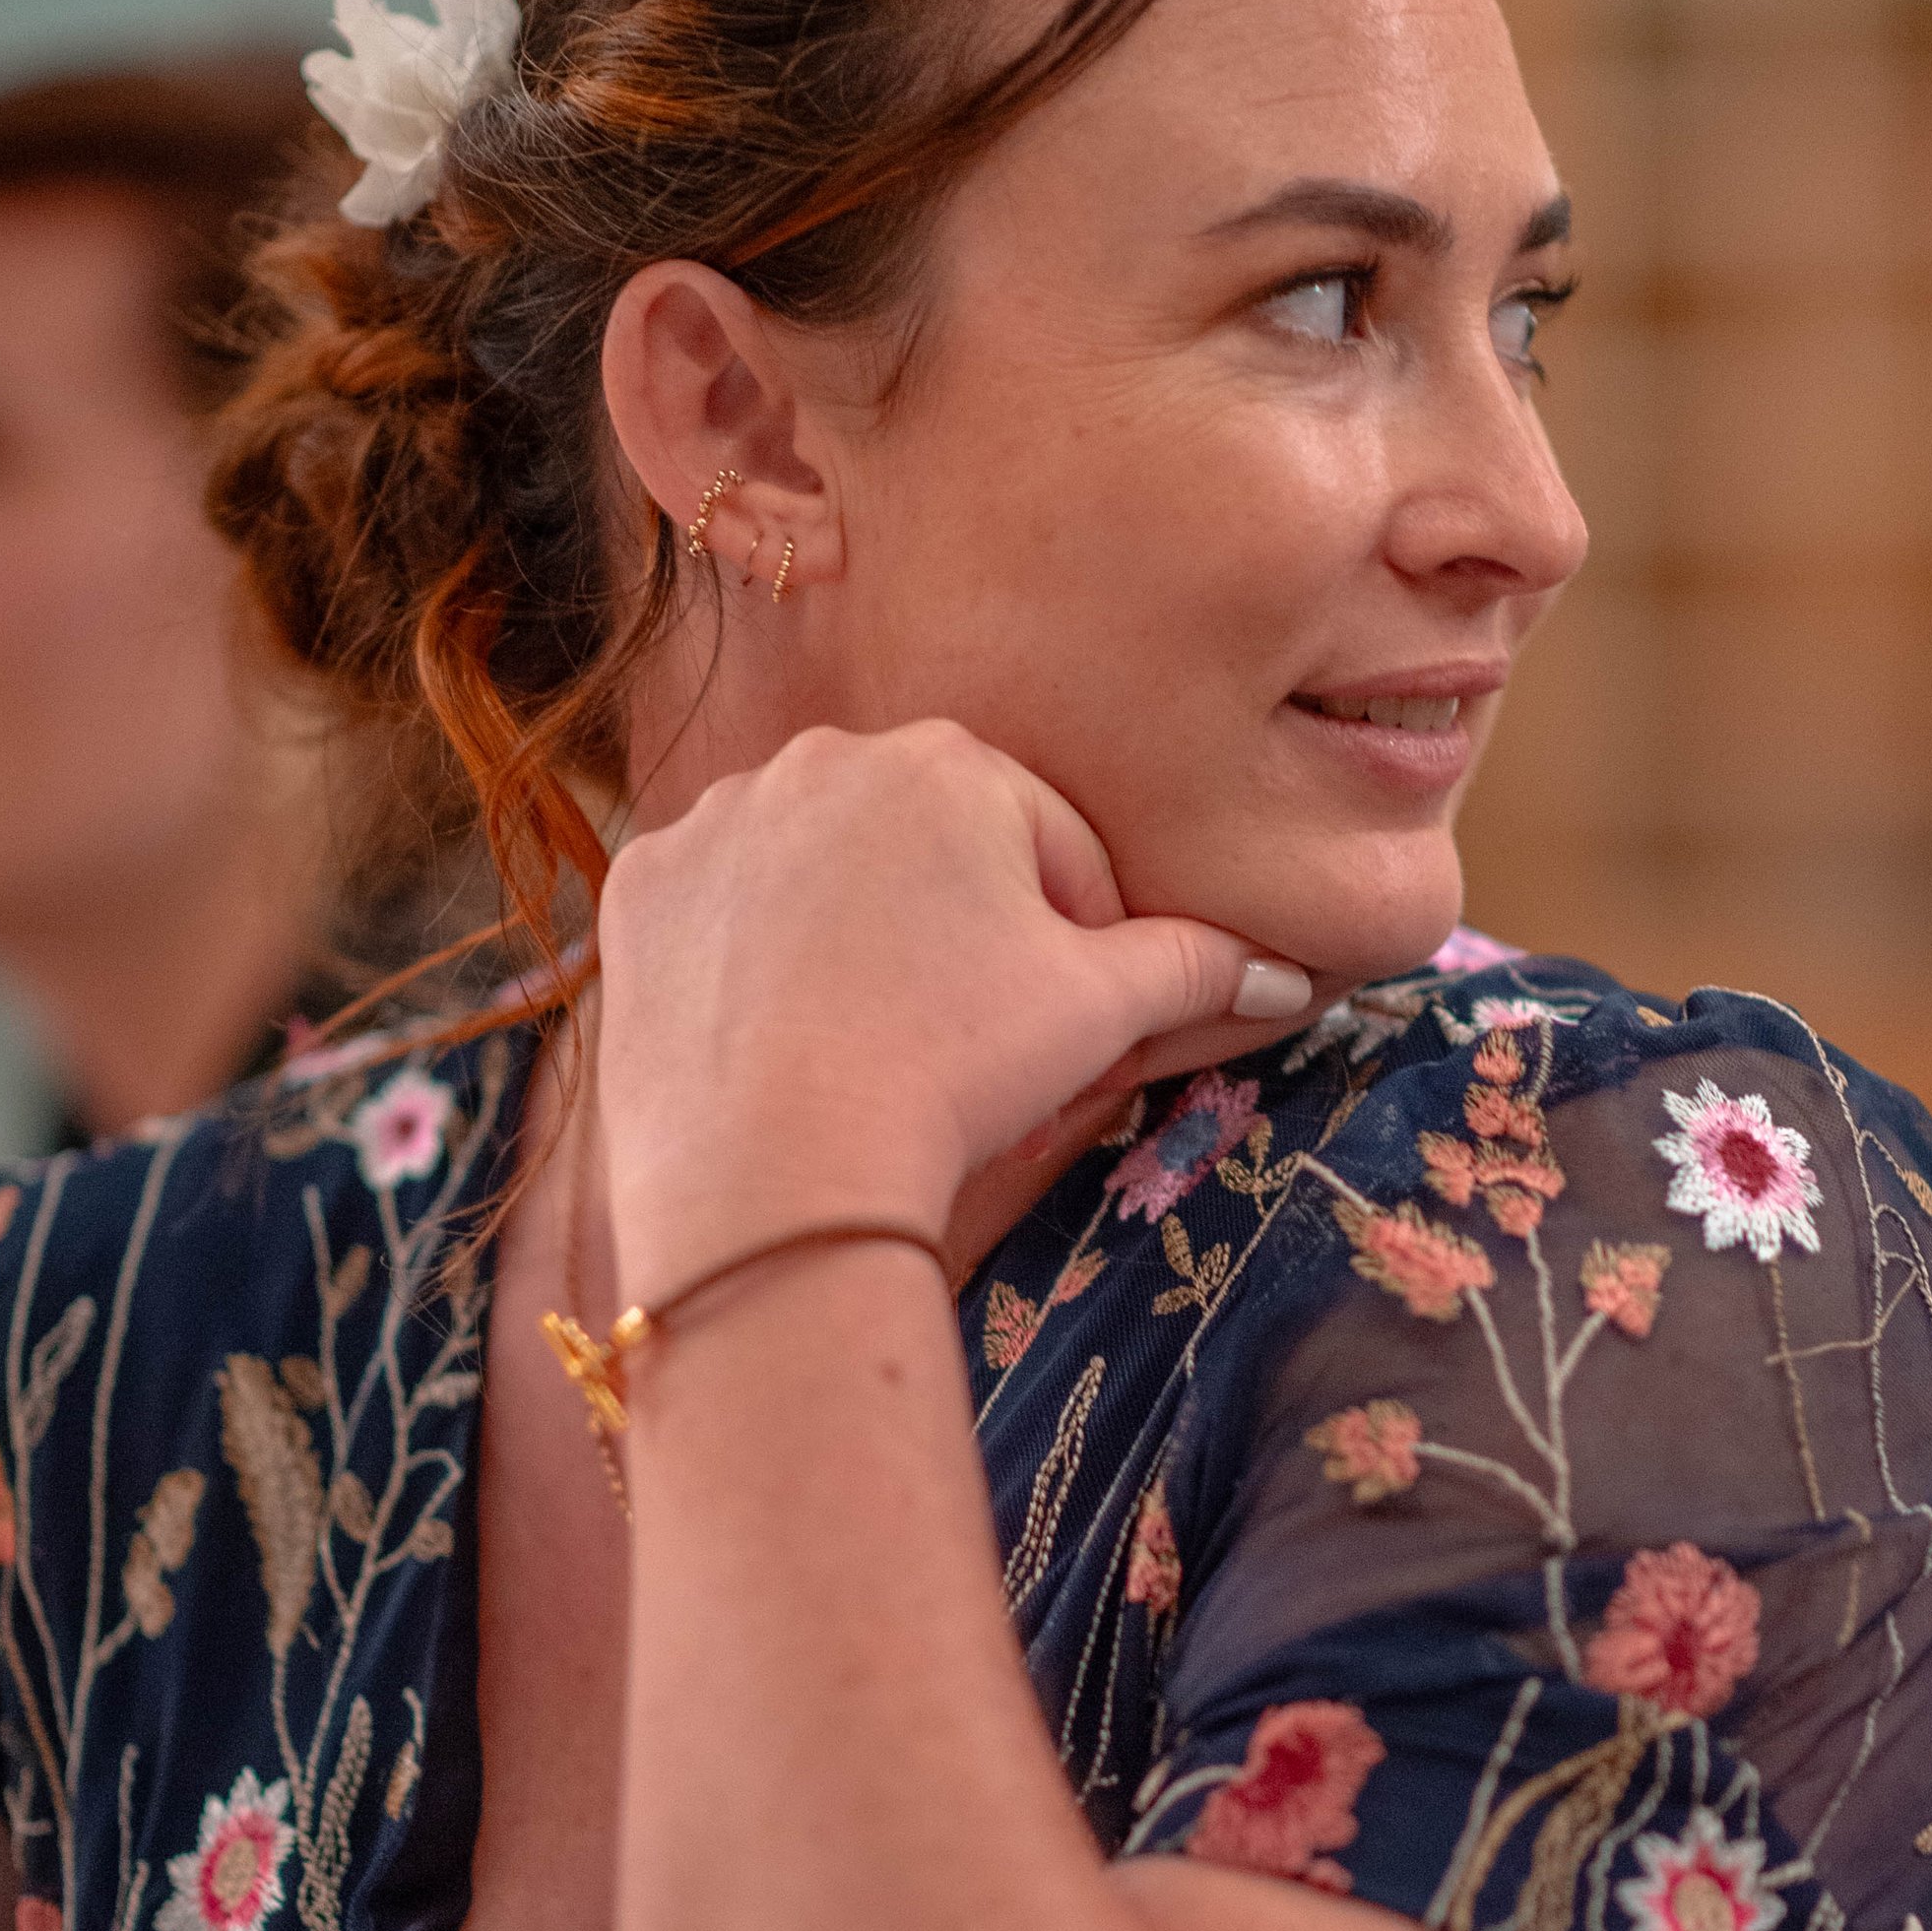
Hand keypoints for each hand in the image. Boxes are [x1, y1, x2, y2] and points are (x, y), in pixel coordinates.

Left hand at [595, 722, 1313, 1289]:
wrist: (776, 1173)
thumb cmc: (955, 1074)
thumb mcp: (1102, 1013)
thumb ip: (1196, 967)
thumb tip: (1291, 973)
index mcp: (950, 760)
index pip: (1048, 841)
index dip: (1076, 939)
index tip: (1063, 1025)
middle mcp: (822, 757)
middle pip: (929, 845)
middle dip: (962, 929)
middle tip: (971, 1044)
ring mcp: (716, 818)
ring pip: (821, 870)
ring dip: (857, 935)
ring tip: (876, 1043)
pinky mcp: (640, 888)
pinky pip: (720, 909)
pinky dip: (753, 960)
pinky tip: (781, 1034)